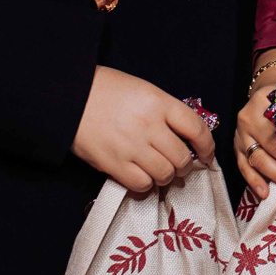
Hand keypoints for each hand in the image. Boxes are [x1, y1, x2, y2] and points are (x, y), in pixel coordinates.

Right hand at [71, 66, 215, 194]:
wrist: (68, 96)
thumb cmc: (106, 90)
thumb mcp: (143, 90)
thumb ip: (165, 112)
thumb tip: (184, 137)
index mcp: (159, 102)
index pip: (196, 129)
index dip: (207, 146)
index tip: (206, 154)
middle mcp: (149, 125)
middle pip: (182, 158)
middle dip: (185, 165)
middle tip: (180, 164)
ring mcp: (131, 146)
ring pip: (165, 174)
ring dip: (166, 176)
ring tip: (160, 170)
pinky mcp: (113, 164)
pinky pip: (141, 184)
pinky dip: (146, 184)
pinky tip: (142, 176)